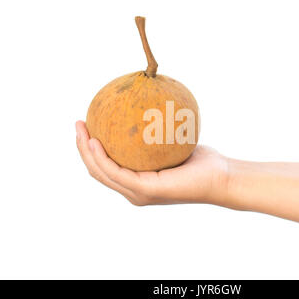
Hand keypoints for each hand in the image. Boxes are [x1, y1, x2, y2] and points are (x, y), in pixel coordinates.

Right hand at [76, 121, 229, 205]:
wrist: (220, 176)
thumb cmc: (202, 160)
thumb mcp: (174, 140)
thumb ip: (157, 131)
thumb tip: (147, 104)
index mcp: (138, 182)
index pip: (107, 167)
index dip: (91, 148)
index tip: (87, 125)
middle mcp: (134, 191)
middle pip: (98, 170)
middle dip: (82, 147)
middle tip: (78, 123)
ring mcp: (138, 193)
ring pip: (102, 172)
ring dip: (86, 151)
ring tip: (80, 129)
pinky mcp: (145, 190)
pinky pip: (116, 173)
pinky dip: (102, 157)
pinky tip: (94, 141)